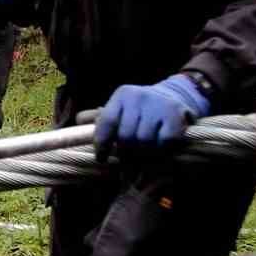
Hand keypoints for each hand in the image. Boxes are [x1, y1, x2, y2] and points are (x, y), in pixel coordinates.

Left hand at [93, 73, 209, 161]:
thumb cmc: (141, 109)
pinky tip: (160, 149)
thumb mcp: (121, 108)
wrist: (176, 96)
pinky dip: (162, 150)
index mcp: (122, 95)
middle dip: (126, 153)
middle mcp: (139, 97)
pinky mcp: (176, 116)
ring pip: (144, 141)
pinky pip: (164, 142)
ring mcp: (158, 105)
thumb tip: (79, 120)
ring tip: (144, 155)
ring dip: (144, 154)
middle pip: (126, 137)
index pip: (106, 122)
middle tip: (128, 160)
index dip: (102, 144)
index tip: (101, 158)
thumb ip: (102, 117)